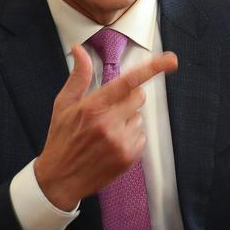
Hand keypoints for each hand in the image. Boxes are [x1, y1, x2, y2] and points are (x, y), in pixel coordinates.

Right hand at [34, 45, 177, 210]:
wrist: (59, 180)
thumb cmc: (61, 139)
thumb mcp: (63, 105)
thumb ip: (79, 76)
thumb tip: (79, 49)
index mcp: (93, 106)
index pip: (128, 82)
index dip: (152, 69)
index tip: (170, 60)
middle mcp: (108, 123)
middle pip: (139, 97)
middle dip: (128, 99)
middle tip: (110, 111)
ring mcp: (120, 141)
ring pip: (139, 118)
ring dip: (127, 121)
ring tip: (106, 134)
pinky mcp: (129, 157)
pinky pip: (141, 136)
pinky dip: (131, 138)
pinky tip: (112, 145)